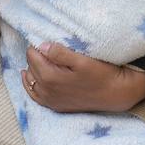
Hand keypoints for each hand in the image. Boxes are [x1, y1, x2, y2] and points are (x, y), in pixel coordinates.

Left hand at [22, 42, 144, 112]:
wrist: (115, 93)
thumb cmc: (100, 73)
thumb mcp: (81, 60)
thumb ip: (59, 53)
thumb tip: (41, 46)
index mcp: (51, 78)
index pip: (33, 57)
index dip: (35, 46)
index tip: (41, 38)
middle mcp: (48, 91)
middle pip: (31, 69)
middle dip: (33, 57)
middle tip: (41, 46)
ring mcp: (52, 101)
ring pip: (31, 83)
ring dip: (31, 70)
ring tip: (35, 59)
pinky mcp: (57, 106)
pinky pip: (36, 97)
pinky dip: (30, 87)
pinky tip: (29, 79)